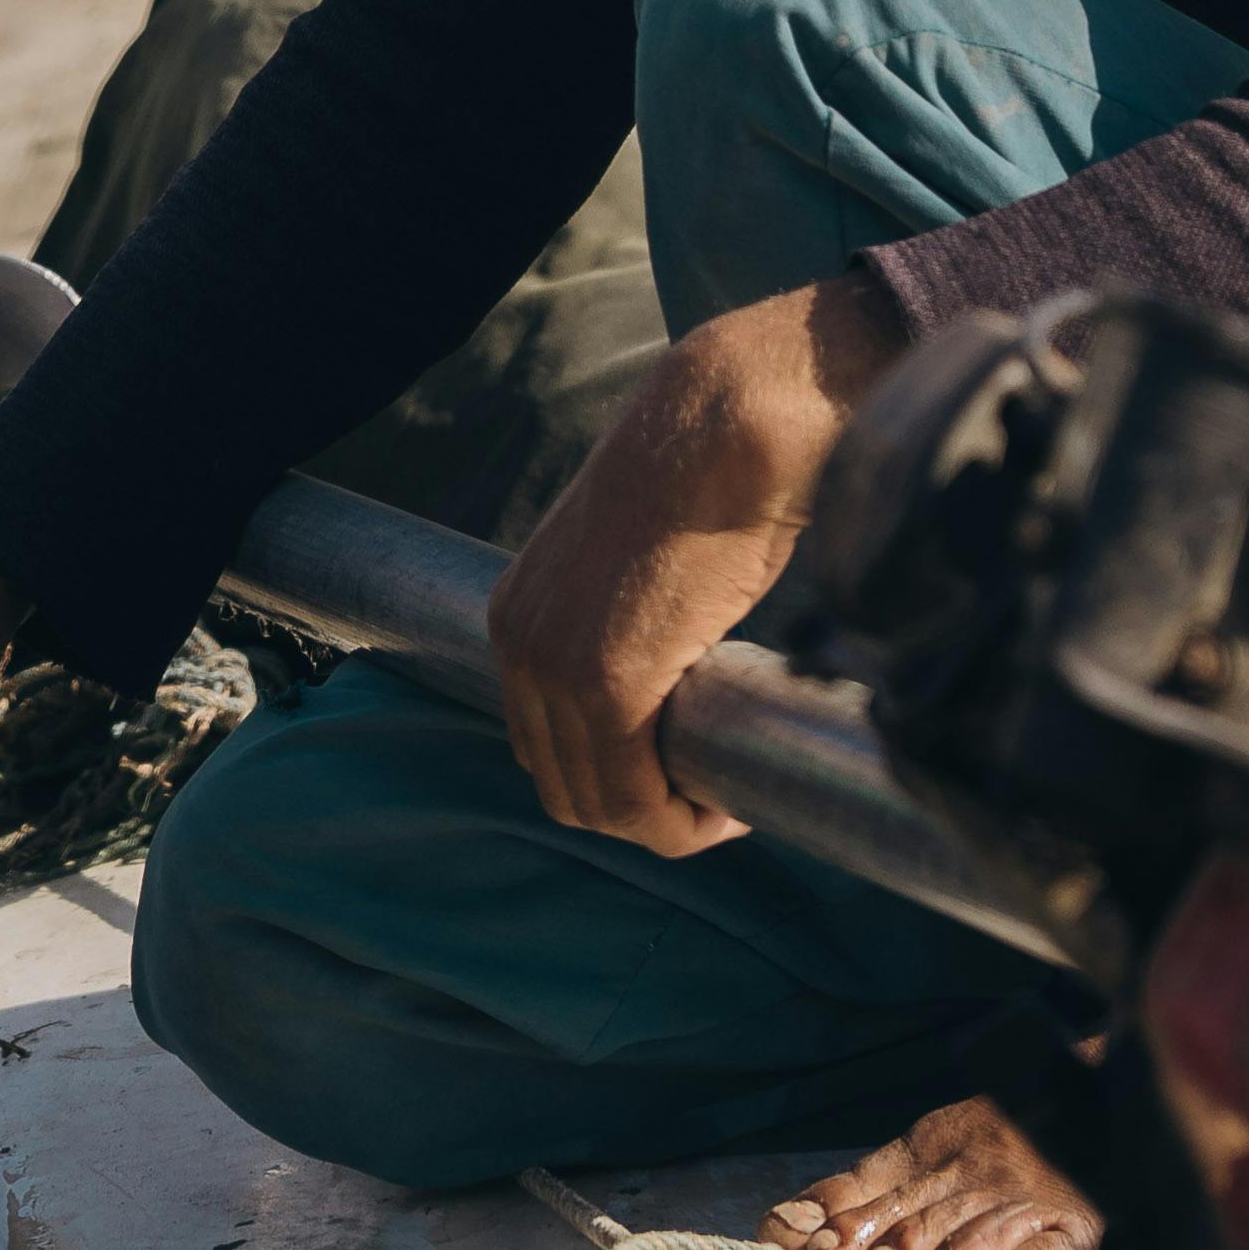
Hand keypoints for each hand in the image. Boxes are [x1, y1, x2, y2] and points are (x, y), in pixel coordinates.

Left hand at [487, 276, 893, 857]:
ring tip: (725, 807)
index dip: (612, 778)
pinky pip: (637, 800)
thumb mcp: (631, 552)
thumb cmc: (702, 472)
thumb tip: (666, 654)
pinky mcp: (610, 687)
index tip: (678, 776)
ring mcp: (558, 669)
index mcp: (519, 614)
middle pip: (565, 785)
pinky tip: (729, 806)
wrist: (725, 425)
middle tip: (710, 801)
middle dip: (638, 812)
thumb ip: (622, 609)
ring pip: (601, 804)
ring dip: (665, 825)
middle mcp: (520, 646)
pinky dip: (682, 824)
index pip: (544, 742)